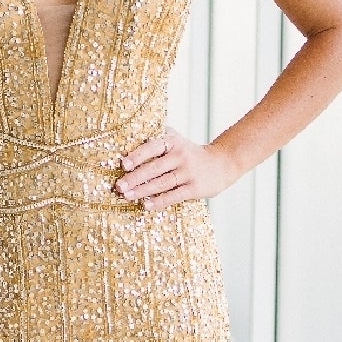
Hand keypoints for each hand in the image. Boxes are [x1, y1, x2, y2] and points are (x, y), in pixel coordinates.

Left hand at [115, 126, 236, 209]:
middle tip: (119, 186)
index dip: (138, 156)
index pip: (153, 147)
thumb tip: (131, 136)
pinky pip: (174, 196)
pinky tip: (146, 205)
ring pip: (162, 183)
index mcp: (173, 142)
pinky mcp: (195, 188)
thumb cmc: (191, 153)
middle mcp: (181, 156)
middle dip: (135, 178)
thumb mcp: (178, 140)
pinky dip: (159, 202)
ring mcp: (189, 173)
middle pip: (154, 168)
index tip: (123, 164)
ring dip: (143, 191)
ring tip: (127, 196)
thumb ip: (159, 138)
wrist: (222, 163)